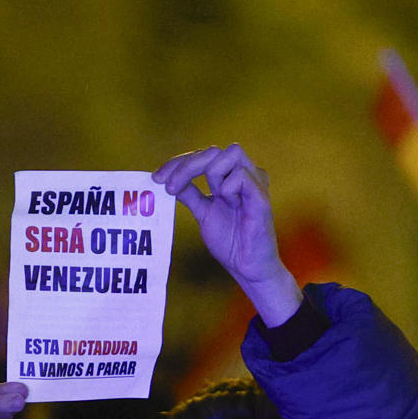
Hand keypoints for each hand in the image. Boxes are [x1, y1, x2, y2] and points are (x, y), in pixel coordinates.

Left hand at [153, 144, 300, 324]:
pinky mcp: (261, 198)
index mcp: (232, 176)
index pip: (203, 156)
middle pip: (213, 150)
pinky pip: (242, 176)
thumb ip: (190, 194)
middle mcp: (245, 174)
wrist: (248, 268)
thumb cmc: (231, 241)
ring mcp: (255, 184)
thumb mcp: (204, 212)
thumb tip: (167, 180)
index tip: (156, 178)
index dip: (178, 163)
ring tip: (212, 198)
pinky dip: (227, 186)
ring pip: (230, 154)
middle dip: (186, 165)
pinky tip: (227, 201)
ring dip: (211, 173)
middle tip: (169, 186)